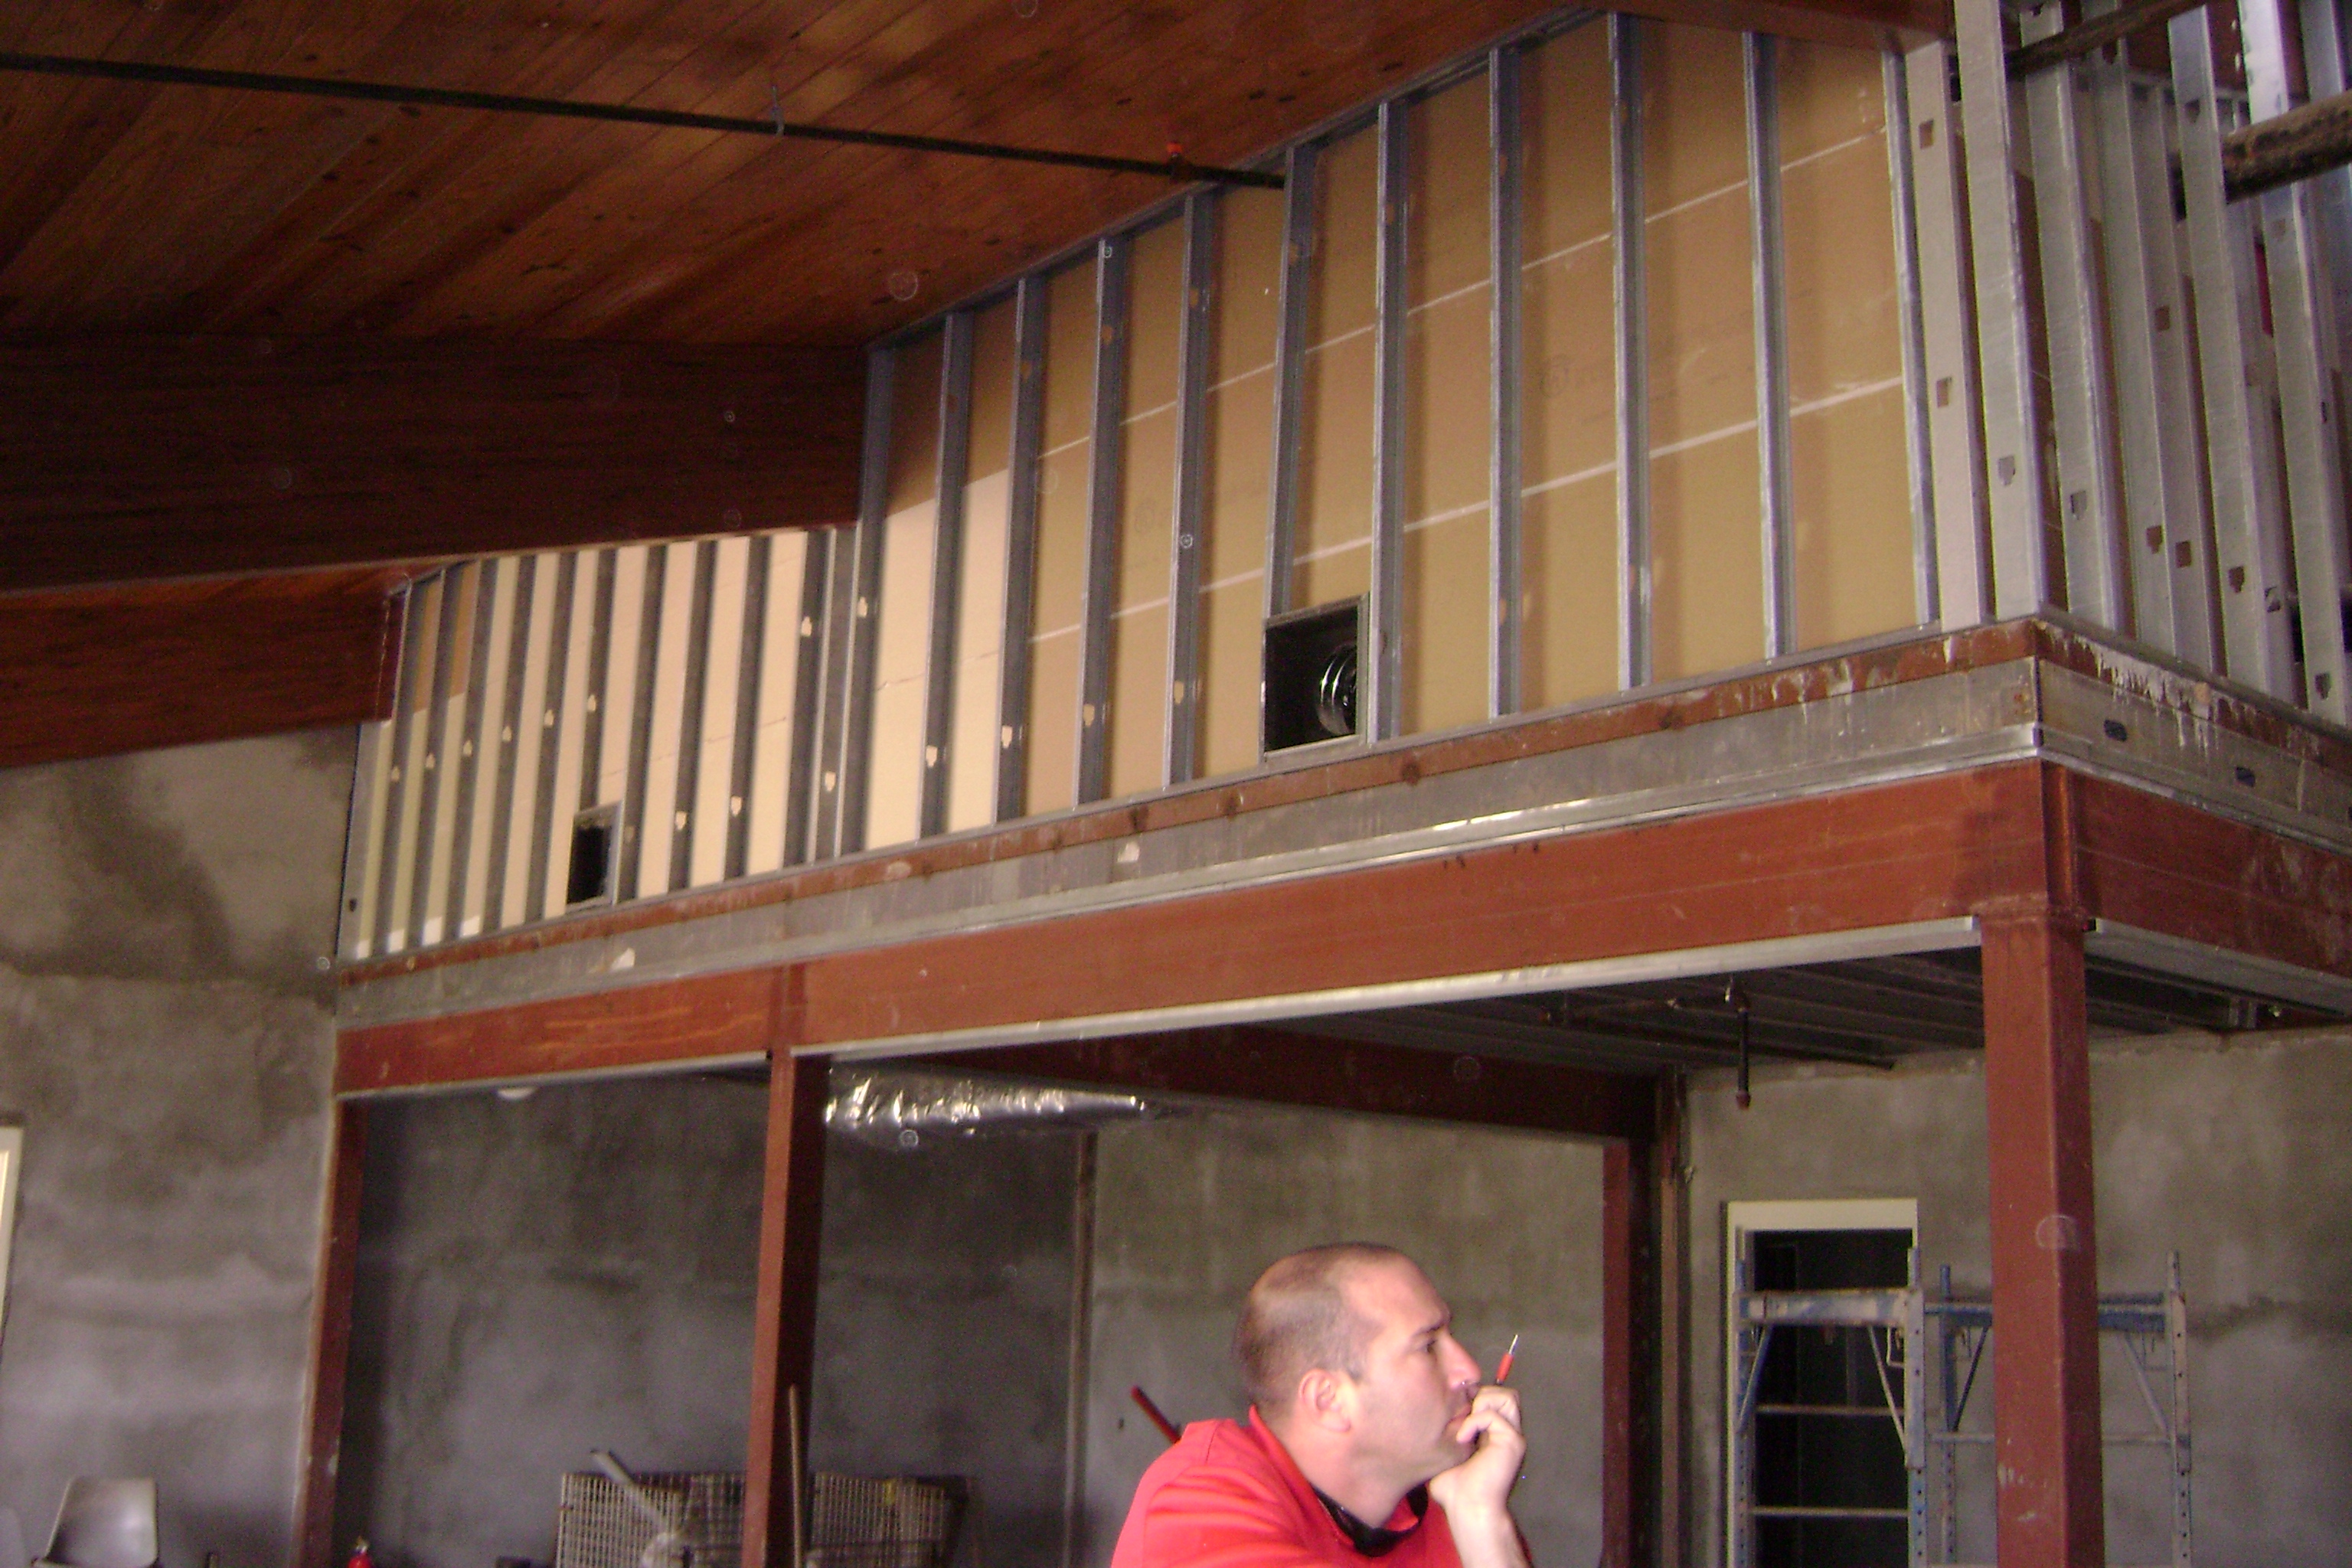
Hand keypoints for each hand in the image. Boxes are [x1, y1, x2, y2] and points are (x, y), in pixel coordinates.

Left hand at [1427, 1386, 1526, 1567]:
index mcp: (1495, 1434)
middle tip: (1464, 1415)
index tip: (1454, 1411)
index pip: (1494, 1398)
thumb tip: (1432, 1418)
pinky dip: (1473, 1422)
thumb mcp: (1448, 1454)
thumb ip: (1449, 1434)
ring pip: (1507, 1397)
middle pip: (1506, 1394)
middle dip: (1483, 1395)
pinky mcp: (1511, 1442)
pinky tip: (1462, 1439)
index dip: (1474, 1396)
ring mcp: (1512, 1436)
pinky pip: (1493, 1415)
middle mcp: (1507, 1432)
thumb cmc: (1455, 1489)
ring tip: (1466, 1424)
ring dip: (1483, 1403)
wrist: (1468, 1509)